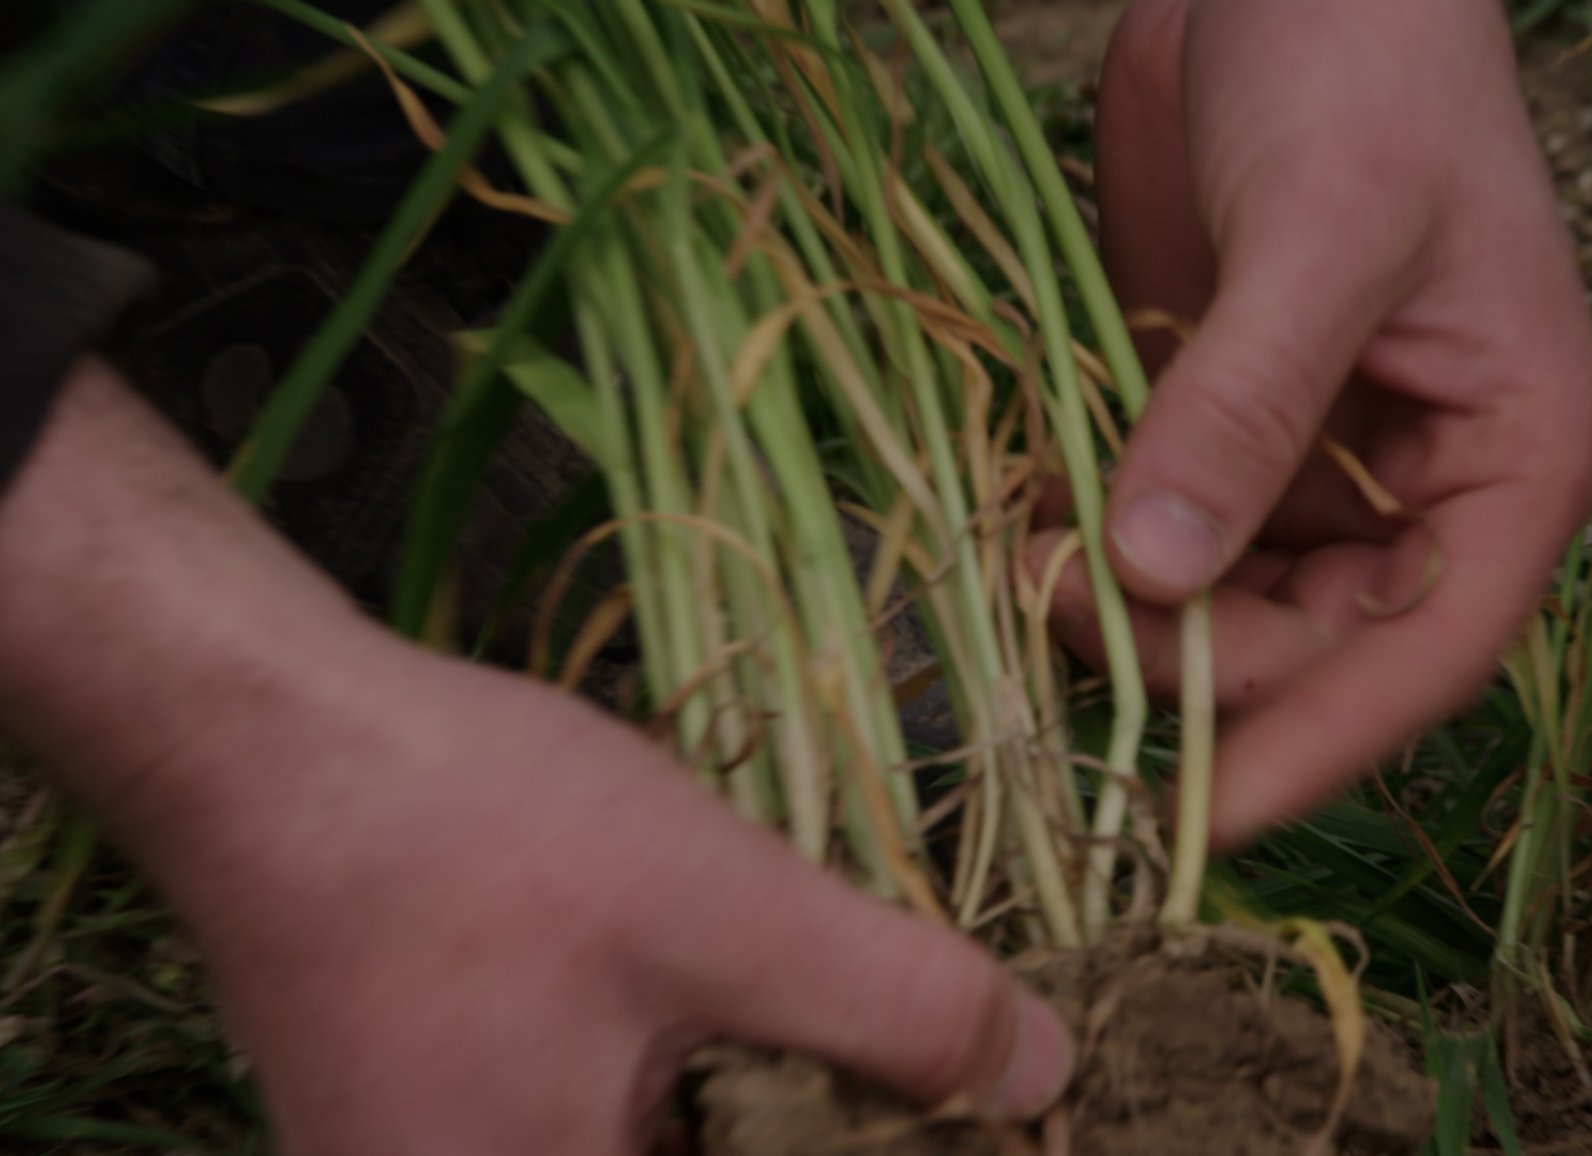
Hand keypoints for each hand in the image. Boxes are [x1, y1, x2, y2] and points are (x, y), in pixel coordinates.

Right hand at [0, 362, 1071, 1155]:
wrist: (271, 750)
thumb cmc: (481, 841)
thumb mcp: (723, 917)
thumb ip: (896, 1011)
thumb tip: (1045, 1078)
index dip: (891, 1145)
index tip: (984, 1106)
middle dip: (836, 1119)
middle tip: (943, 1061)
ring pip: (683, 1148)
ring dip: (773, 1100)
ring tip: (867, 1033)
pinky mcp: (446, 1134)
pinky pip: (614, 1127)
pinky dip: (698, 1082)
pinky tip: (736, 1006)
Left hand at [1044, 0, 1591, 846]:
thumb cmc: (1365, 65)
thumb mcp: (1322, 231)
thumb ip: (1245, 403)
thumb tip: (1154, 572)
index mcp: (1512, 460)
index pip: (1421, 655)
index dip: (1314, 751)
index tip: (1199, 828)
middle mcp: (1420, 486)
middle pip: (1303, 649)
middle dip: (1185, 659)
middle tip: (1057, 599)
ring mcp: (1314, 461)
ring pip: (1218, 601)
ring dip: (1125, 604)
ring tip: (1026, 550)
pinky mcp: (1220, 422)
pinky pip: (1158, 524)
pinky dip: (1092, 536)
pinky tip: (1027, 509)